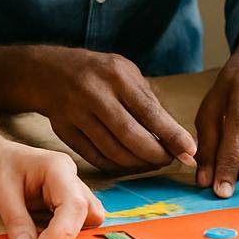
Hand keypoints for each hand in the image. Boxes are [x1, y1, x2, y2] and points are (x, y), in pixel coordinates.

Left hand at [0, 133, 104, 238]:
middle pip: (84, 211)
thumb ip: (16, 222)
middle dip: (65, 236)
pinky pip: (79, 218)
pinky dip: (66, 232)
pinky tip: (46, 237)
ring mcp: (73, 187)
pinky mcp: (68, 199)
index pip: (72, 203)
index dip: (60, 233)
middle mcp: (71, 176)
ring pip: (88, 215)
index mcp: (57, 168)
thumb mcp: (0, 193)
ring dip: (69, 233)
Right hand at [36, 47, 196, 172]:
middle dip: (156, 154)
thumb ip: (148, 100)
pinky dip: (117, 166)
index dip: (172, 135)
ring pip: (114, 151)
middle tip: (170, 160)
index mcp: (116, 75)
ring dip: (139, 164)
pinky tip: (130, 163)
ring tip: (153, 162)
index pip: (150, 111)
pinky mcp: (65, 133)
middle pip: (131, 136)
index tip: (189, 150)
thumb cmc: (99, 72)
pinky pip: (96, 158)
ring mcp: (76, 115)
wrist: (49, 71)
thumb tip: (176, 135)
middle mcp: (95, 94)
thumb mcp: (125, 72)